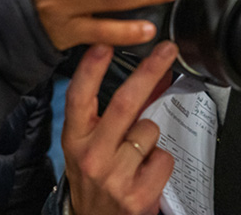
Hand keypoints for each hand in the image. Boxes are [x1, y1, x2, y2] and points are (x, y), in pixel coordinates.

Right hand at [62, 42, 177, 214]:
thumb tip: (151, 76)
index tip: (104, 45)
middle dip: (149, 70)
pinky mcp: (136, 195)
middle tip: (166, 50)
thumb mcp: (92, 142)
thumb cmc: (94, 176)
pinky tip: (145, 172)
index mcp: (75, 138)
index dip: (91, 69)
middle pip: (124, 103)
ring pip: (149, 130)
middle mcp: (90, 155)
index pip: (79, 97)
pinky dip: (160, 162)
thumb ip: (114, 111)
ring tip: (136, 154)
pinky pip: (163, 157)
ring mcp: (113, 176)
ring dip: (150, 136)